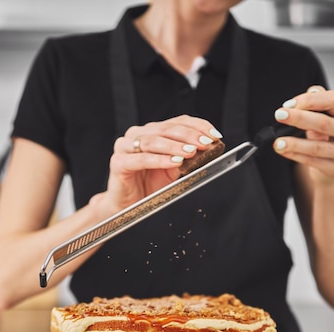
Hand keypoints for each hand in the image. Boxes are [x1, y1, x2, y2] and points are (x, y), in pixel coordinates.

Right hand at [90, 115, 222, 213]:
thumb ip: (185, 158)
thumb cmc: (148, 187)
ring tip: (191, 152)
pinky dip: (159, 160)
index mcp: (152, 132)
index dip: (197, 126)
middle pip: (165, 129)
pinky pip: (141, 159)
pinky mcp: (118, 162)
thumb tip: (205, 150)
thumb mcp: (173, 171)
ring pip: (153, 141)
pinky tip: (174, 162)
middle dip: (189, 135)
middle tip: (205, 142)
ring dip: (175, 146)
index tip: (214, 134)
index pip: (177, 122)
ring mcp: (125, 147)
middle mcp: (137, 135)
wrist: (127, 207)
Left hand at [272, 86, 333, 184]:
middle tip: (279, 116)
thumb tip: (308, 93)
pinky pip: (313, 162)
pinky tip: (284, 151)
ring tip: (277, 141)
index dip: (310, 100)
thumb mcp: (327, 116)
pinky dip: (296, 156)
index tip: (289, 104)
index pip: (333, 100)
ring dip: (294, 143)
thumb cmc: (328, 137)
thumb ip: (319, 101)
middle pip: (324, 123)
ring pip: (317, 147)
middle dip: (299, 118)